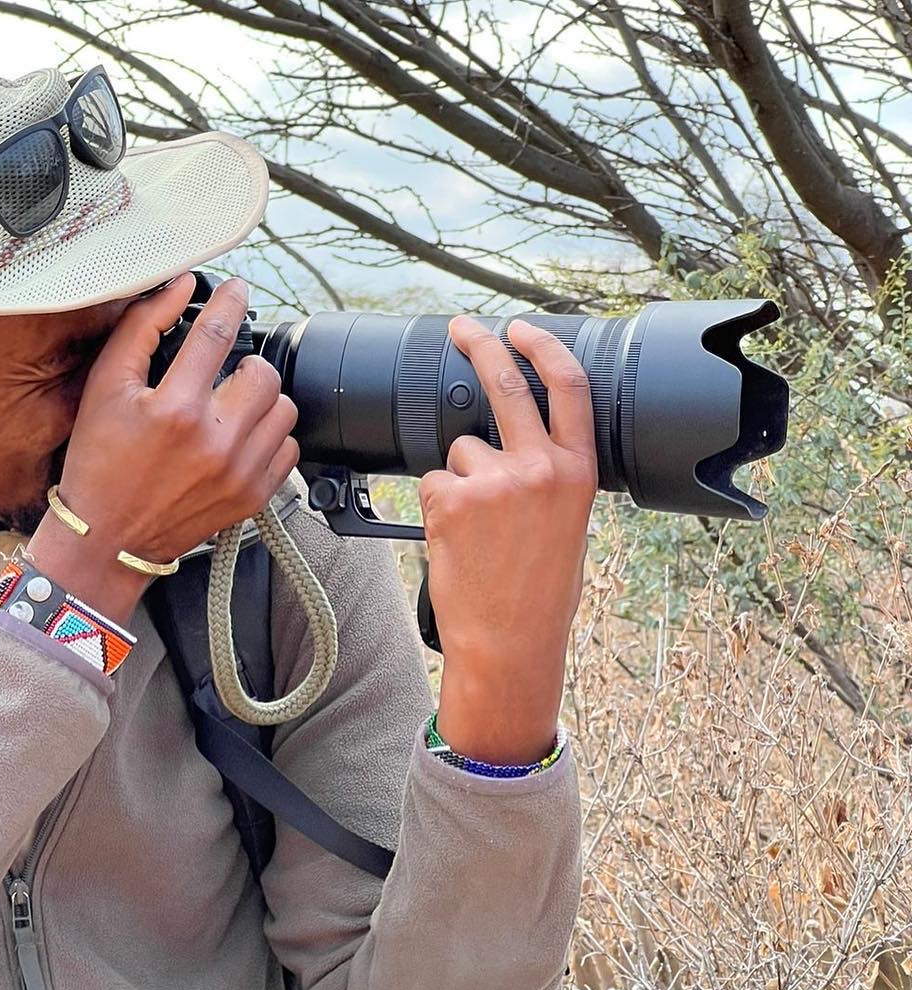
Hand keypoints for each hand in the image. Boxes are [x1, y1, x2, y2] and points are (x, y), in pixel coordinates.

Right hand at [28, 272, 298, 623]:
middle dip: (244, 364)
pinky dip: (269, 438)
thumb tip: (180, 287)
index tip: (236, 291)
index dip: (230, 302)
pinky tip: (238, 440)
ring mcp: (239, 473)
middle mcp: (214, 442)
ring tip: (230, 409)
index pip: (218, 333)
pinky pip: (287, 449)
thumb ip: (141, 329)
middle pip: (263, 373)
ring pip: (283, 409)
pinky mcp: (252, 498)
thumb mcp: (104, 388)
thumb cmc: (99, 463)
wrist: (106, 540)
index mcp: (175, 409)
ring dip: (260, 401)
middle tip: (222, 375)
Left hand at [419, 316, 596, 764]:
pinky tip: (456, 541)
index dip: (543, 348)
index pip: (568, 388)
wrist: (509, 641)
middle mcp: (541, 468)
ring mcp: (494, 481)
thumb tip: (518, 443)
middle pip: (505, 384)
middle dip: (480, 345)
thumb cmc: (538, 593)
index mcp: (578, 472)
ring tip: (476, 531)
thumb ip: (550, 477)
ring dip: (458, 479)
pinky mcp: (453, 500)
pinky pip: (433, 484)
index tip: (522, 327)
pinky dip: (436, 507)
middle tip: (462, 328)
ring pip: (459, 451)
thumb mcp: (566, 525)